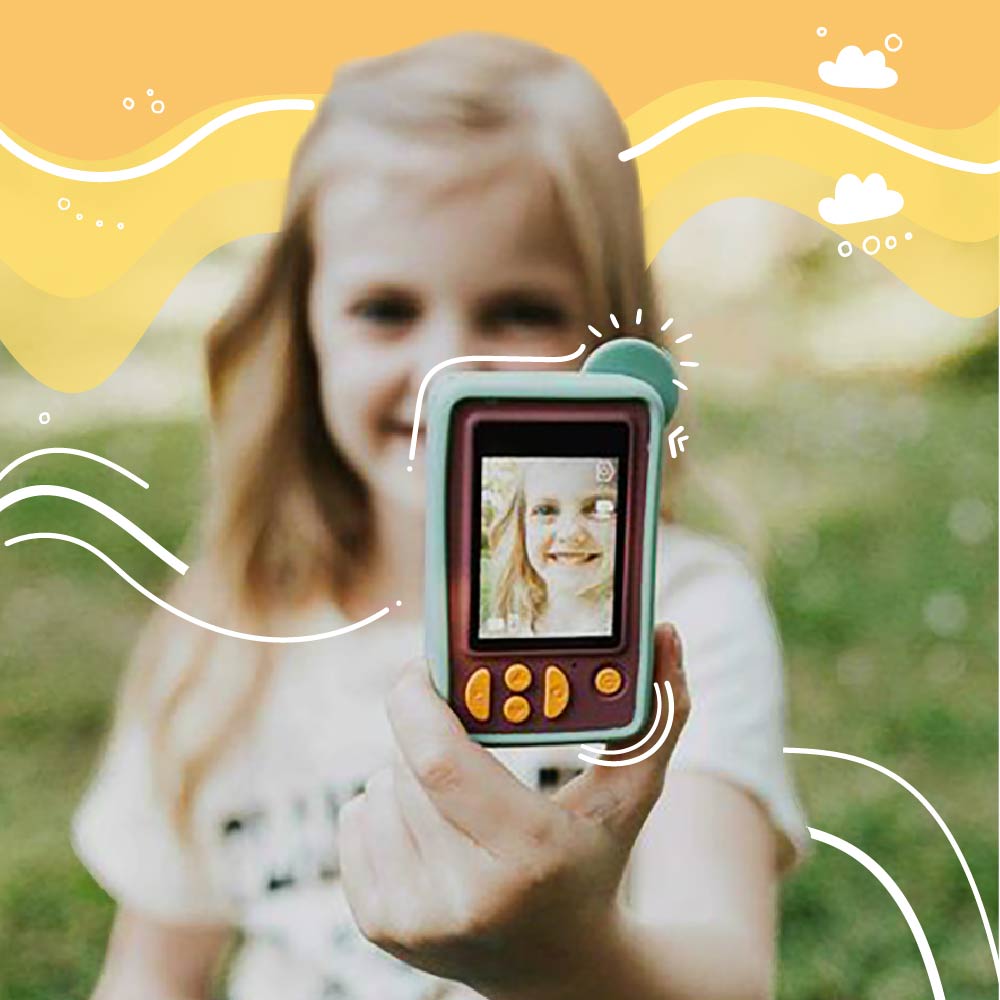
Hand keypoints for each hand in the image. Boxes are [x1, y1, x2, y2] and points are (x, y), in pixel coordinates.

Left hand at [337, 624, 688, 999]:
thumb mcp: (631, 794)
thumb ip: (657, 714)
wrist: (557, 970)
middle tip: (462, 737)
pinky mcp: (381, 927)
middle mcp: (465, 897)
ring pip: (379, 789)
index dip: (418, 701)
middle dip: (427, 734)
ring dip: (409, 773)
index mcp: (528, 855)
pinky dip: (386, 807)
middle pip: (408, 768)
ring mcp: (416, 920)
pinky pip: (355, 820)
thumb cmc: (595, 862)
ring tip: (458, 797)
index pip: (440, 762)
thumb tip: (666, 632)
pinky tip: (431, 828)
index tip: (424, 667)